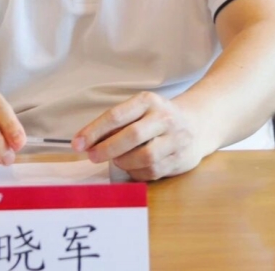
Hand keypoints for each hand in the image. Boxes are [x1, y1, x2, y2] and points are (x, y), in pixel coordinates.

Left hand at [72, 91, 202, 180]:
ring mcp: (175, 139)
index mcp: (148, 101)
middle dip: (107, 149)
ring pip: (144, 157)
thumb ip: (117, 122)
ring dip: (123, 162)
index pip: (116, 115)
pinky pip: (153, 171)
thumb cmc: (158, 117)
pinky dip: (137, 172)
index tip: (78, 143)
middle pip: (131, 136)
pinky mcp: (180, 159)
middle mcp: (163, 118)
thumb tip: (87, 141)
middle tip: (92, 156)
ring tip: (116, 160)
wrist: (197, 123)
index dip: (94, 131)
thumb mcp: (140, 109)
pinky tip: (132, 167)